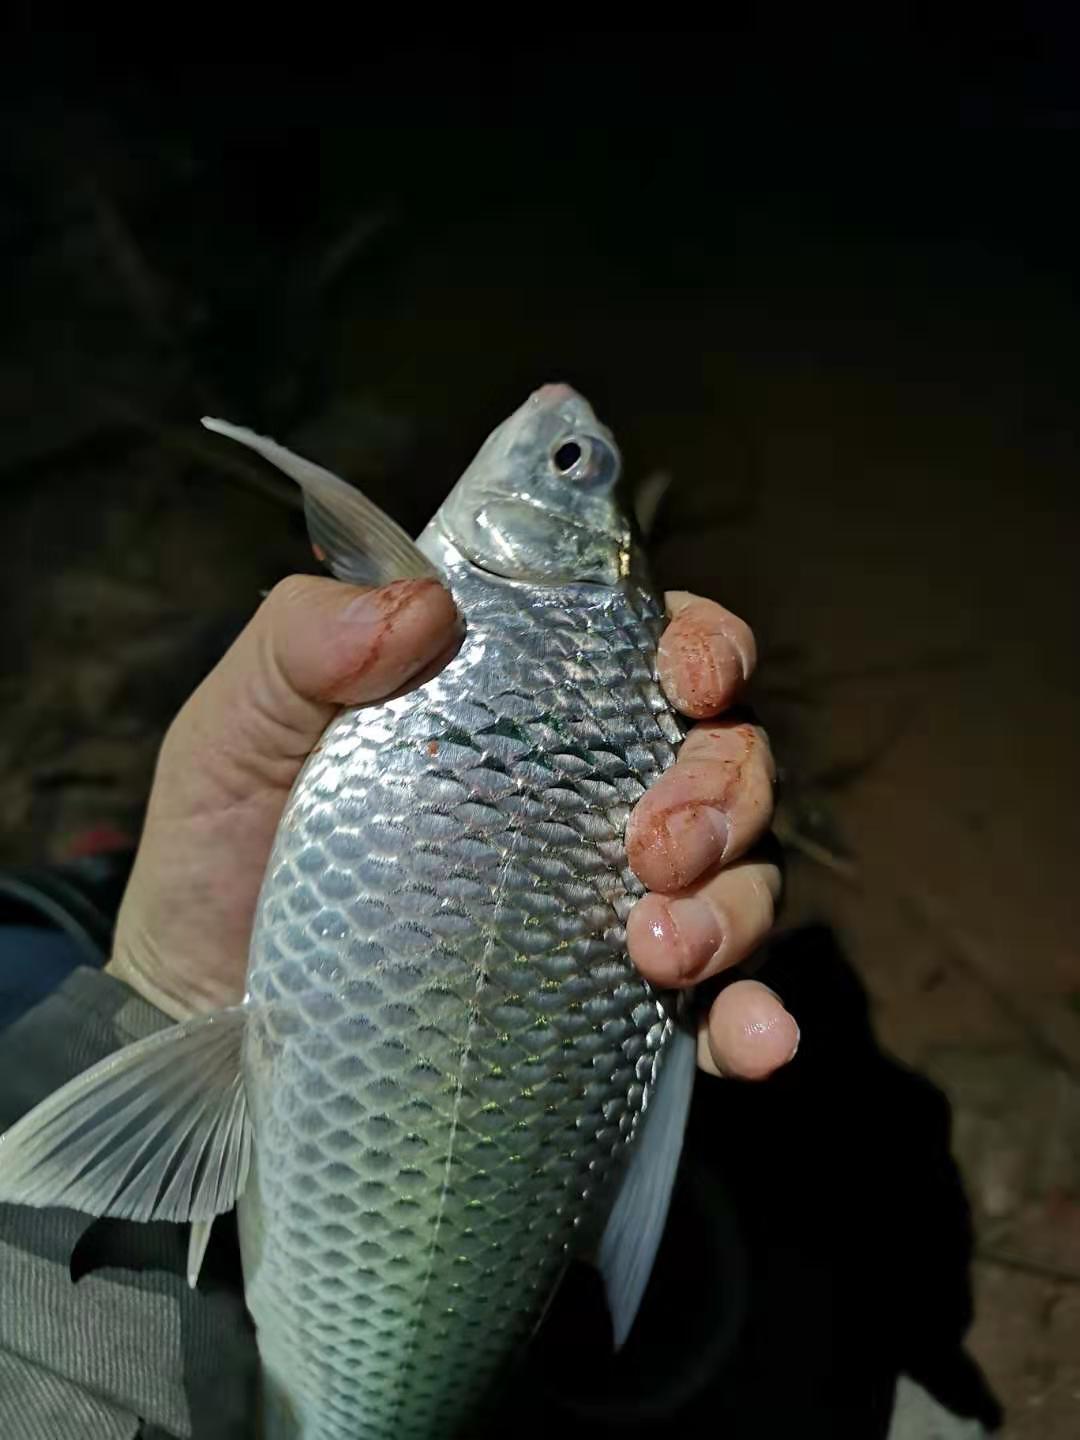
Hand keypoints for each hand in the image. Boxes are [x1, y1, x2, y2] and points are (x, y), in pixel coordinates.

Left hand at [108, 580, 791, 1081]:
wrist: (203, 1028)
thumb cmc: (221, 858)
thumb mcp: (233, 734)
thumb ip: (301, 643)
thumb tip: (426, 605)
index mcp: (518, 709)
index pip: (649, 646)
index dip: (702, 644)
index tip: (688, 679)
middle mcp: (584, 799)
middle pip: (725, 757)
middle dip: (725, 789)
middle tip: (658, 846)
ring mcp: (605, 906)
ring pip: (744, 877)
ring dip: (736, 907)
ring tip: (659, 950)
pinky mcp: (610, 1015)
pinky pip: (719, 1012)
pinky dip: (755, 1023)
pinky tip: (754, 1045)